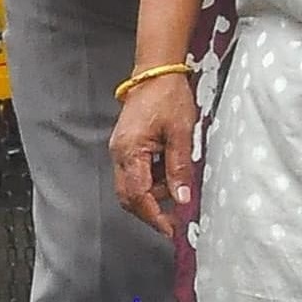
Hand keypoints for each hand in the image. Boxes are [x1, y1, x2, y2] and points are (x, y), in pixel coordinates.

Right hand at [111, 73, 199, 238]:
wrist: (156, 73)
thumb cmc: (168, 97)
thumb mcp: (181, 133)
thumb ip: (179, 168)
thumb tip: (182, 198)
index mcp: (130, 151)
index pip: (137, 195)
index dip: (153, 216)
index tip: (170, 229)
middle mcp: (119, 153)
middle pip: (129, 196)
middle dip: (151, 209)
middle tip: (174, 217)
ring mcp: (120, 150)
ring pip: (132, 186)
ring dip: (154, 192)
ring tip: (178, 179)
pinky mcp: (126, 146)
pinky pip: (136, 173)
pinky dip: (152, 179)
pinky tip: (169, 170)